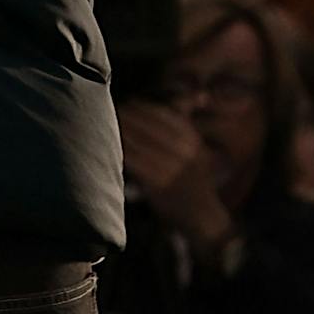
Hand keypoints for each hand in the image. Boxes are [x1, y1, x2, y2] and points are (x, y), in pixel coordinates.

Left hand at [118, 101, 234, 257]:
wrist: (204, 217)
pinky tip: (113, 146)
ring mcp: (171, 169)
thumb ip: (185, 125)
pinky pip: (134, 162)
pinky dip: (122, 152)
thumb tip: (189, 95)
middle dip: (129, 117)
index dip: (143, 108)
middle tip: (115, 111)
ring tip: (110, 125)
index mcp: (192, 141)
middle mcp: (184, 153)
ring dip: (122, 132)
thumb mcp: (196, 150)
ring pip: (139, 143)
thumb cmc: (194, 179)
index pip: (163, 115)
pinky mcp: (158, 184)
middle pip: (148, 127)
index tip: (129, 103)